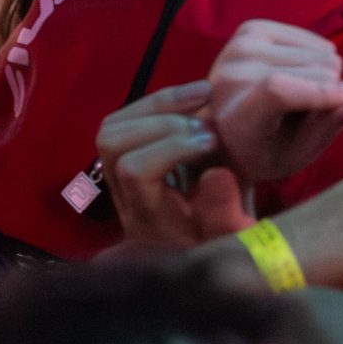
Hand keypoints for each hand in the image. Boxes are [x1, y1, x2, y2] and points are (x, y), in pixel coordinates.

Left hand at [94, 82, 252, 250]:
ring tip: (203, 96)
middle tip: (208, 121)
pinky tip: (195, 98)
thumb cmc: (221, 242)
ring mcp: (118, 177)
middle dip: (162, 122)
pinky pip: (126, 120)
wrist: (206, 247)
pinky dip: (159, 103)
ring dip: (158, 105)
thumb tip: (214, 173)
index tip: (213, 141)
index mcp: (147, 219)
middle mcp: (124, 197)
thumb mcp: (230, 238)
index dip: (172, 148)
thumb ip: (223, 212)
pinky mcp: (127, 158)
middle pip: (112, 143)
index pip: (135, 171)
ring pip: (113, 126)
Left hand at [207, 20, 342, 184]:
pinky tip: (309, 70)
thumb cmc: (264, 151)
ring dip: (324, 72)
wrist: (224, 131)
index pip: (278, 90)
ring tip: (307, 93)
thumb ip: (327, 129)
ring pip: (311, 51)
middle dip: (330, 85)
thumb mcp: (297, 155)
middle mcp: (229, 77)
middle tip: (321, 108)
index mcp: (236, 118)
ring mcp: (237, 49)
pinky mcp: (249, 30)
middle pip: (304, 67)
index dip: (321, 91)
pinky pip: (306, 36)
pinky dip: (318, 52)